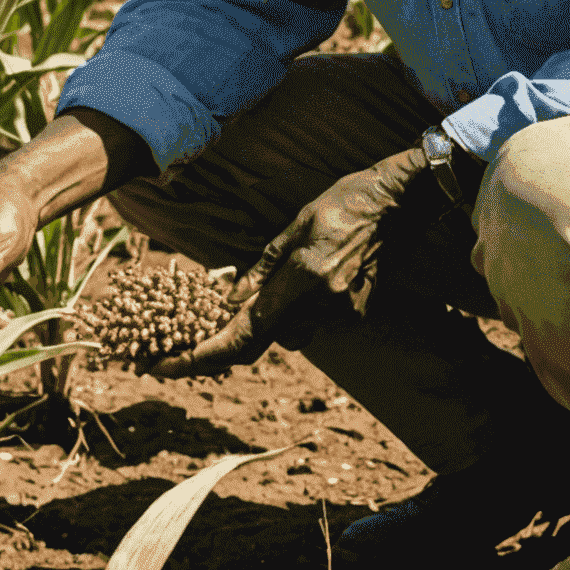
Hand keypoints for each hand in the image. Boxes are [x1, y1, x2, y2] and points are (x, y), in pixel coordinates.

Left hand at [151, 144, 431, 377]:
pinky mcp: (358, 315)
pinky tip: (307, 280)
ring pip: (292, 333)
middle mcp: (323, 305)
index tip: (169, 367)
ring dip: (274, 319)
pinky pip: (315, 323)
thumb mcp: (295, 225)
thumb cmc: (344, 202)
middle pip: (267, 339)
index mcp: (302, 279)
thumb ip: (263, 268)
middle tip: (202, 335)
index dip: (203, 355)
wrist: (400, 203)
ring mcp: (344, 315)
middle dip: (236, 338)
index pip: (245, 331)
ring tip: (273, 286)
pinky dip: (300, 310)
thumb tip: (232, 300)